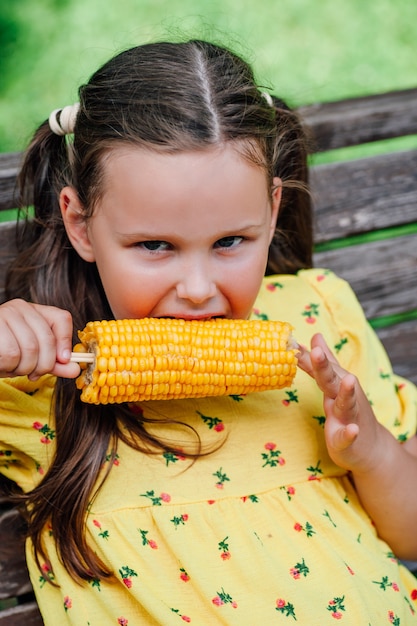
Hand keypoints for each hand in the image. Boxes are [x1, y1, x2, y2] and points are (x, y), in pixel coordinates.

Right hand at [0, 299, 79, 379]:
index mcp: (35, 311)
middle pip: (47, 340)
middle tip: (33, 373)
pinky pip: (11, 353)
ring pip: (30, 349)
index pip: (61, 318)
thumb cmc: (4, 353)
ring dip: (24, 368)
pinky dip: (9, 367)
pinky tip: (2, 365)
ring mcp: (4, 314)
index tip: (64, 361)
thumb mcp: (32, 357)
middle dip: (43, 365)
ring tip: (14, 368)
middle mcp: (20, 307)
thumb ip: (54, 362)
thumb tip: (76, 369)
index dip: (66, 342)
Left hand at [297, 333, 380, 471]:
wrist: (370, 447)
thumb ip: (323, 364)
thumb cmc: (347, 413)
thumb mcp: (333, 387)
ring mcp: (349, 418)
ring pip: (347, 404)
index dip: (309, 356)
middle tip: (316, 351)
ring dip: (347, 392)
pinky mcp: (349, 440)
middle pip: (333, 380)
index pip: (321, 367)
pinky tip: (353, 430)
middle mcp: (343, 398)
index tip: (293, 341)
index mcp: (336, 385)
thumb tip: (315, 338)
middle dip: (325, 366)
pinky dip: (350, 433)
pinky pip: (348, 437)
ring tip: (349, 380)